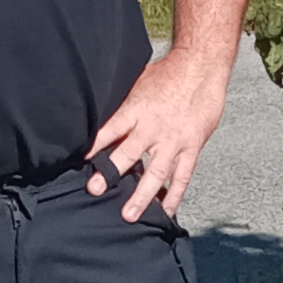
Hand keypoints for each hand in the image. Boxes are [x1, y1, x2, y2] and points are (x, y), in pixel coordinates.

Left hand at [84, 48, 233, 222]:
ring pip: (156, 173)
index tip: (81, 161)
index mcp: (136, 110)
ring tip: (129, 215)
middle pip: (129, 154)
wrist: (202, 67)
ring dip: (142, 195)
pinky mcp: (192, 147)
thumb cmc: (168, 73)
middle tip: (96, 189)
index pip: (110, 130)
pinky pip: (182, 176)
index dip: (95, 146)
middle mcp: (153, 128)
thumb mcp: (138, 81)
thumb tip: (99, 111)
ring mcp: (173, 141)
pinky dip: (174, 195)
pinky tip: (167, 211)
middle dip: (110, 173)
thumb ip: (123, 104)